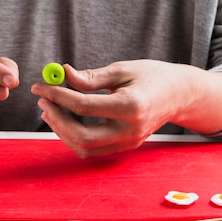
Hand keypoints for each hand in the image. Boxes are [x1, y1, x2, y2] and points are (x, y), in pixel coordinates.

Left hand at [31, 60, 221, 157]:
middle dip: (56, 120)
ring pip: (85, 148)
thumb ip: (91, 77)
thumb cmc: (152, 76)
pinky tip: (65, 120)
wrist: (180, 95)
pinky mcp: (126, 146)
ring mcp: (129, 142)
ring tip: (50, 109)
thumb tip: (62, 74)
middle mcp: (130, 130)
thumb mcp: (122, 70)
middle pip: (82, 137)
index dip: (57, 95)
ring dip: (62, 131)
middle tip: (43, 101)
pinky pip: (93, 150)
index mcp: (131, 106)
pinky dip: (74, 138)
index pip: (84, 106)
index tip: (41, 86)